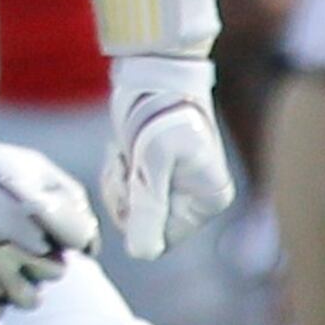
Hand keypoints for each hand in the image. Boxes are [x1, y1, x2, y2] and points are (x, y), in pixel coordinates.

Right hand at [0, 130, 96, 315]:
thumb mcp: (33, 167)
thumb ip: (71, 201)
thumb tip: (89, 249)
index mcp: (31, 206)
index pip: (80, 239)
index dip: (69, 230)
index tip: (50, 218)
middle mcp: (7, 239)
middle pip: (56, 271)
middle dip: (47, 256)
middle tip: (24, 236)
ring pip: (29, 299)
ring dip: (23, 281)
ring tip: (4, 257)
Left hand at [101, 53, 233, 256]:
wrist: (153, 72)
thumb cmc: (162, 109)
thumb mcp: (154, 159)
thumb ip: (149, 207)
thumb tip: (143, 253)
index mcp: (208, 200)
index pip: (160, 239)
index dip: (137, 216)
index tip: (134, 179)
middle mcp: (195, 201)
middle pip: (143, 228)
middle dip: (126, 197)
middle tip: (128, 161)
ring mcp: (174, 189)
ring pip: (129, 212)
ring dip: (118, 183)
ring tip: (127, 152)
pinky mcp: (153, 177)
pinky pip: (125, 195)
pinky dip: (116, 174)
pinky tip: (123, 151)